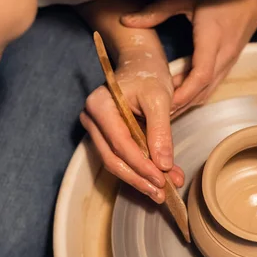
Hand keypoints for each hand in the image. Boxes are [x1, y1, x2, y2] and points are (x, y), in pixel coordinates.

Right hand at [80, 45, 184, 203]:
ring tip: (162, 192)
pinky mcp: (106, 135)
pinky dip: (141, 169)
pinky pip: (121, 157)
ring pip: (115, 162)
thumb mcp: (160, 99)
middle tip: (161, 193)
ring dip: (140, 179)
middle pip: (113, 159)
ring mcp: (97, 128)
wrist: (141, 62)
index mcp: (100, 105)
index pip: (120, 144)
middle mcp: (92, 119)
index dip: (141, 165)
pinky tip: (159, 179)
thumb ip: (161, 131)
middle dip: (139, 179)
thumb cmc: (149, 75)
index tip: (162, 178)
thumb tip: (163, 165)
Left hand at [121, 0, 256, 117]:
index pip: (200, 76)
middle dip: (180, 106)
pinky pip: (212, 86)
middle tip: (157, 117)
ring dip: (187, 102)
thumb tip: (126, 21)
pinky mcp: (229, 63)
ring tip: (165, 111)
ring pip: (208, 91)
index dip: (183, 93)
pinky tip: (180, 97)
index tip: (164, 104)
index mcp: (213, 41)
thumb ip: (157, 10)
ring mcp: (229, 63)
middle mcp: (223, 57)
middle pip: (202, 91)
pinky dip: (195, 94)